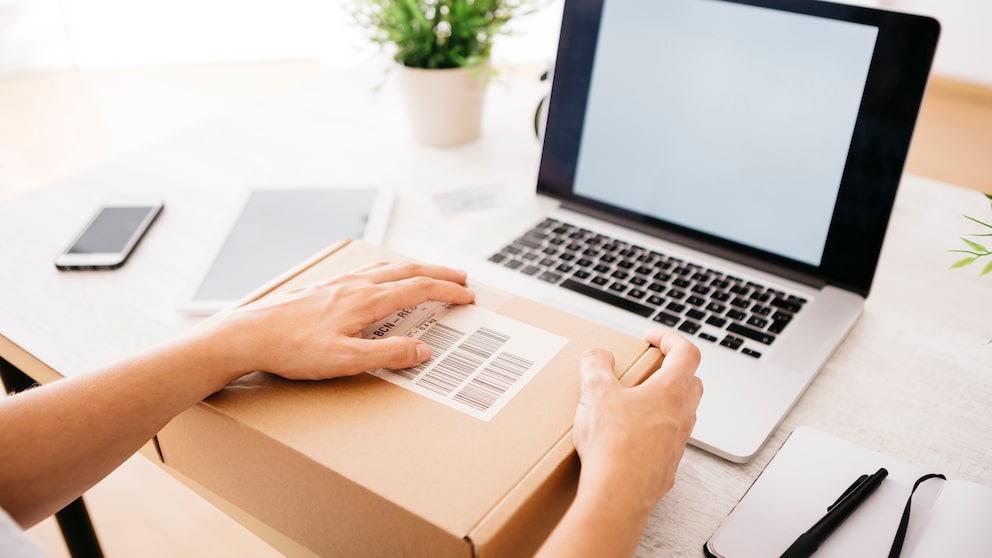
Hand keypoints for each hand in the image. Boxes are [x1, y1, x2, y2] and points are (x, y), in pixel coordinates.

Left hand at [194, 261, 475, 382]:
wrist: (248, 334)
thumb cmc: (293, 350)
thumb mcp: (346, 360)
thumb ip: (389, 354)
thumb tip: (424, 350)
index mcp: (367, 300)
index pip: (419, 289)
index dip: (448, 292)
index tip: (468, 296)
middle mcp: (356, 285)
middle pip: (408, 271)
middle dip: (439, 273)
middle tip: (462, 278)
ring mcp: (339, 283)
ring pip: (388, 268)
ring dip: (416, 269)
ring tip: (430, 273)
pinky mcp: (324, 288)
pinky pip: (367, 271)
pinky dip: (389, 270)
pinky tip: (381, 276)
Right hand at [572, 329, 702, 514]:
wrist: (617, 495)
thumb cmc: (613, 446)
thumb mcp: (595, 392)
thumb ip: (595, 365)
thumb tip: (598, 355)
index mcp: (670, 392)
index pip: (687, 353)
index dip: (670, 338)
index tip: (651, 338)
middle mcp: (681, 417)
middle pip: (692, 383)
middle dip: (673, 370)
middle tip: (649, 369)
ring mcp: (677, 444)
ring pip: (682, 414)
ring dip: (665, 402)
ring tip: (634, 403)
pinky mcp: (666, 467)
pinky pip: (668, 441)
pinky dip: (654, 432)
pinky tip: (629, 437)